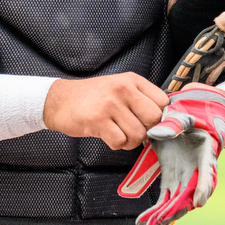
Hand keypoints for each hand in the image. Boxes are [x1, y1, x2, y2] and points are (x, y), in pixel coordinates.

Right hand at [44, 73, 168, 149]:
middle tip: (132, 129)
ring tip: (117, 132)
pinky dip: (116, 144)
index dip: (159, 117)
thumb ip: (141, 99)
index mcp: (132, 80)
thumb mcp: (119, 87)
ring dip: (130, 141)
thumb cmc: (93, 97)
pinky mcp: (97, 120)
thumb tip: (165, 121)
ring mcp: (110, 104)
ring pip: (138, 134)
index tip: (148, 122)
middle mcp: (123, 89)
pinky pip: (120, 142)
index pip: (162, 102)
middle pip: (153, 119)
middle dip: (146, 130)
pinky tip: (107, 135)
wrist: (60, 100)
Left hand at [116, 83, 224, 224]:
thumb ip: (172, 123)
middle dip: (177, 210)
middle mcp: (197, 172)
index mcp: (204, 155)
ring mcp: (184, 180)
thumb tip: (155, 134)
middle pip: (190, 196)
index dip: (203, 187)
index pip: (207, 173)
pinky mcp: (171, 183)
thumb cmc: (185, 119)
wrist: (181, 125)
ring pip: (177, 204)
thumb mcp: (181, 116)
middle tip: (162, 220)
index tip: (199, 202)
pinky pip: (165, 201)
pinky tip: (143, 222)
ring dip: (164, 217)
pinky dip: (156, 212)